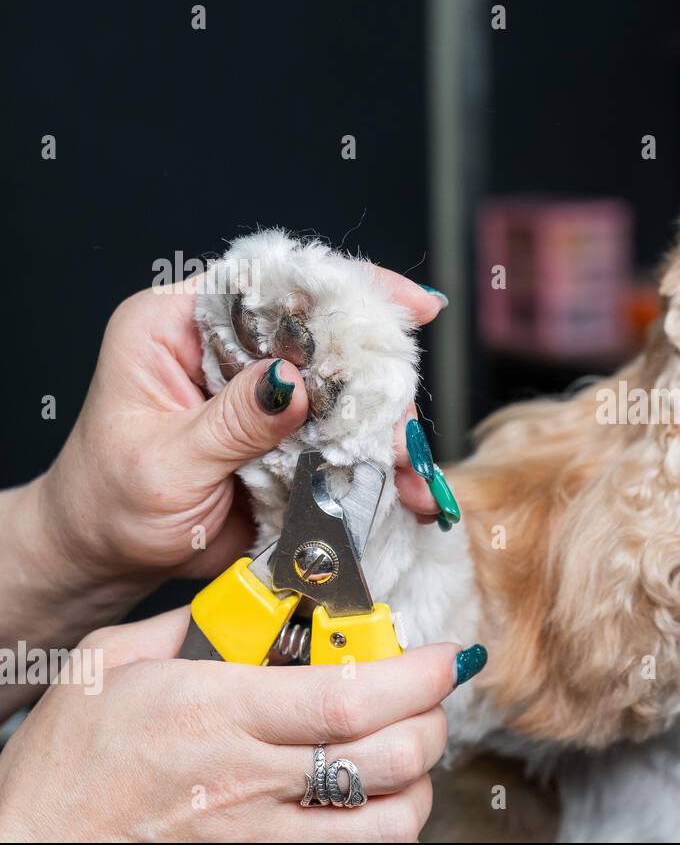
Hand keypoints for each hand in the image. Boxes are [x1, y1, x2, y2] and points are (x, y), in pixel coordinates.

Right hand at [0, 609, 470, 841]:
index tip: (445, 655)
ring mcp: (260, 836)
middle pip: (389, 758)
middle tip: (428, 696)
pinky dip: (383, 826)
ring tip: (404, 748)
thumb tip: (258, 596)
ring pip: (388, 822)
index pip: (351, 697)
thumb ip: (195, 621)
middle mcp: (249, 780)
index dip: (418, 675)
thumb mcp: (114, 663)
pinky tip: (370, 797)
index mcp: (217, 713)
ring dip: (416, 780)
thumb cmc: (67, 763)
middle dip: (432, 721)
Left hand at [30, 269, 442, 605]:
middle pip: (323, 332)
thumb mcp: (166, 464)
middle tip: (402, 415)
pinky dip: (377, 462)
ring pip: (346, 387)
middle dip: (375, 373)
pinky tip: (401, 488)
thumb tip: (293, 382)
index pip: (265, 283)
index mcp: (175, 326)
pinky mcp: (287, 434)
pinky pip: (345, 436)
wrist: (108, 560)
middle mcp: (225, 348)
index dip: (339, 286)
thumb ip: (232, 423)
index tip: (405, 304)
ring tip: (405, 467)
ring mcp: (261, 393)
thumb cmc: (109, 506)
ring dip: (383, 426)